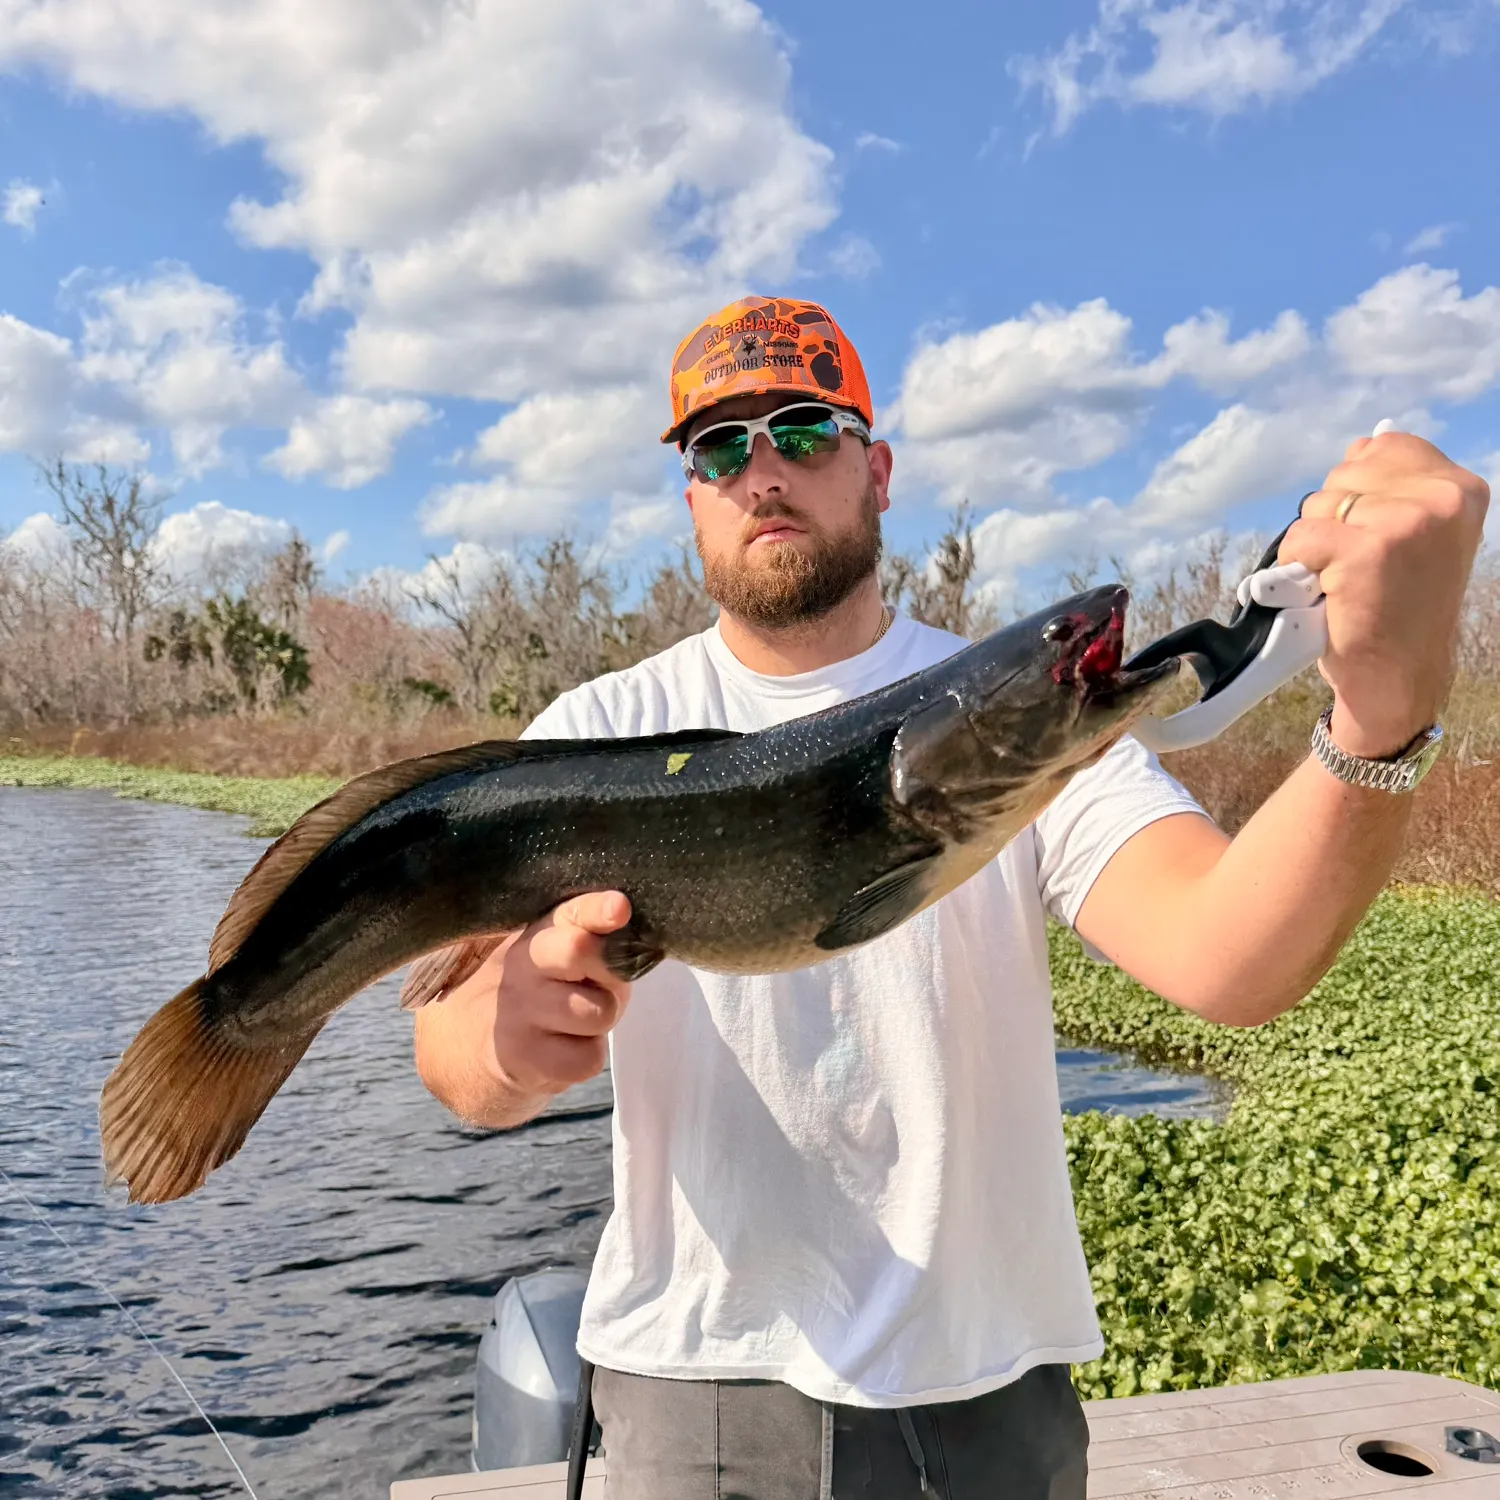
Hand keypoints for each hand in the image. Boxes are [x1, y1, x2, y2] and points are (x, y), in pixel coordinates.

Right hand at [464, 891, 634, 1098]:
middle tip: (602, 983)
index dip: (598, 910)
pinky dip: (589, 1055)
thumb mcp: (572, 953)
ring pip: (599, 1012)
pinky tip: (569, 1046)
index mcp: (544, 930)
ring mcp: (522, 1010)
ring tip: (582, 1018)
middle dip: (609, 968)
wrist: (489, 1040)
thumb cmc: (554, 986)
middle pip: (579, 950)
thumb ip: (602, 939)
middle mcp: (525, 963)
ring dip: (603, 1018)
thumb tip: (636, 941)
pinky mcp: (526, 1057)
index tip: (620, 908)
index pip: (573, 912)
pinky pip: (589, 1058)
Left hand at [1278, 431, 1488, 757]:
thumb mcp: (1416, 535)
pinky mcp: (1366, 549)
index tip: (1371, 532)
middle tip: (1359, 566)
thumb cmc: (1398, 606)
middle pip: (1344, 475)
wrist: (1398, 676)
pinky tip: (1327, 592)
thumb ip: (1394, 488)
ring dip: (1314, 546)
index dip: (1358, 489)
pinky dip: (1297, 568)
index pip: (1384, 447)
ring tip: (1347, 580)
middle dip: (1334, 519)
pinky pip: (1300, 538)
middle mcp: (1442, 498)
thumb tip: (1362, 444)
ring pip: (1317, 505)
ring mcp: (1407, 521)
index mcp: (1461, 488)